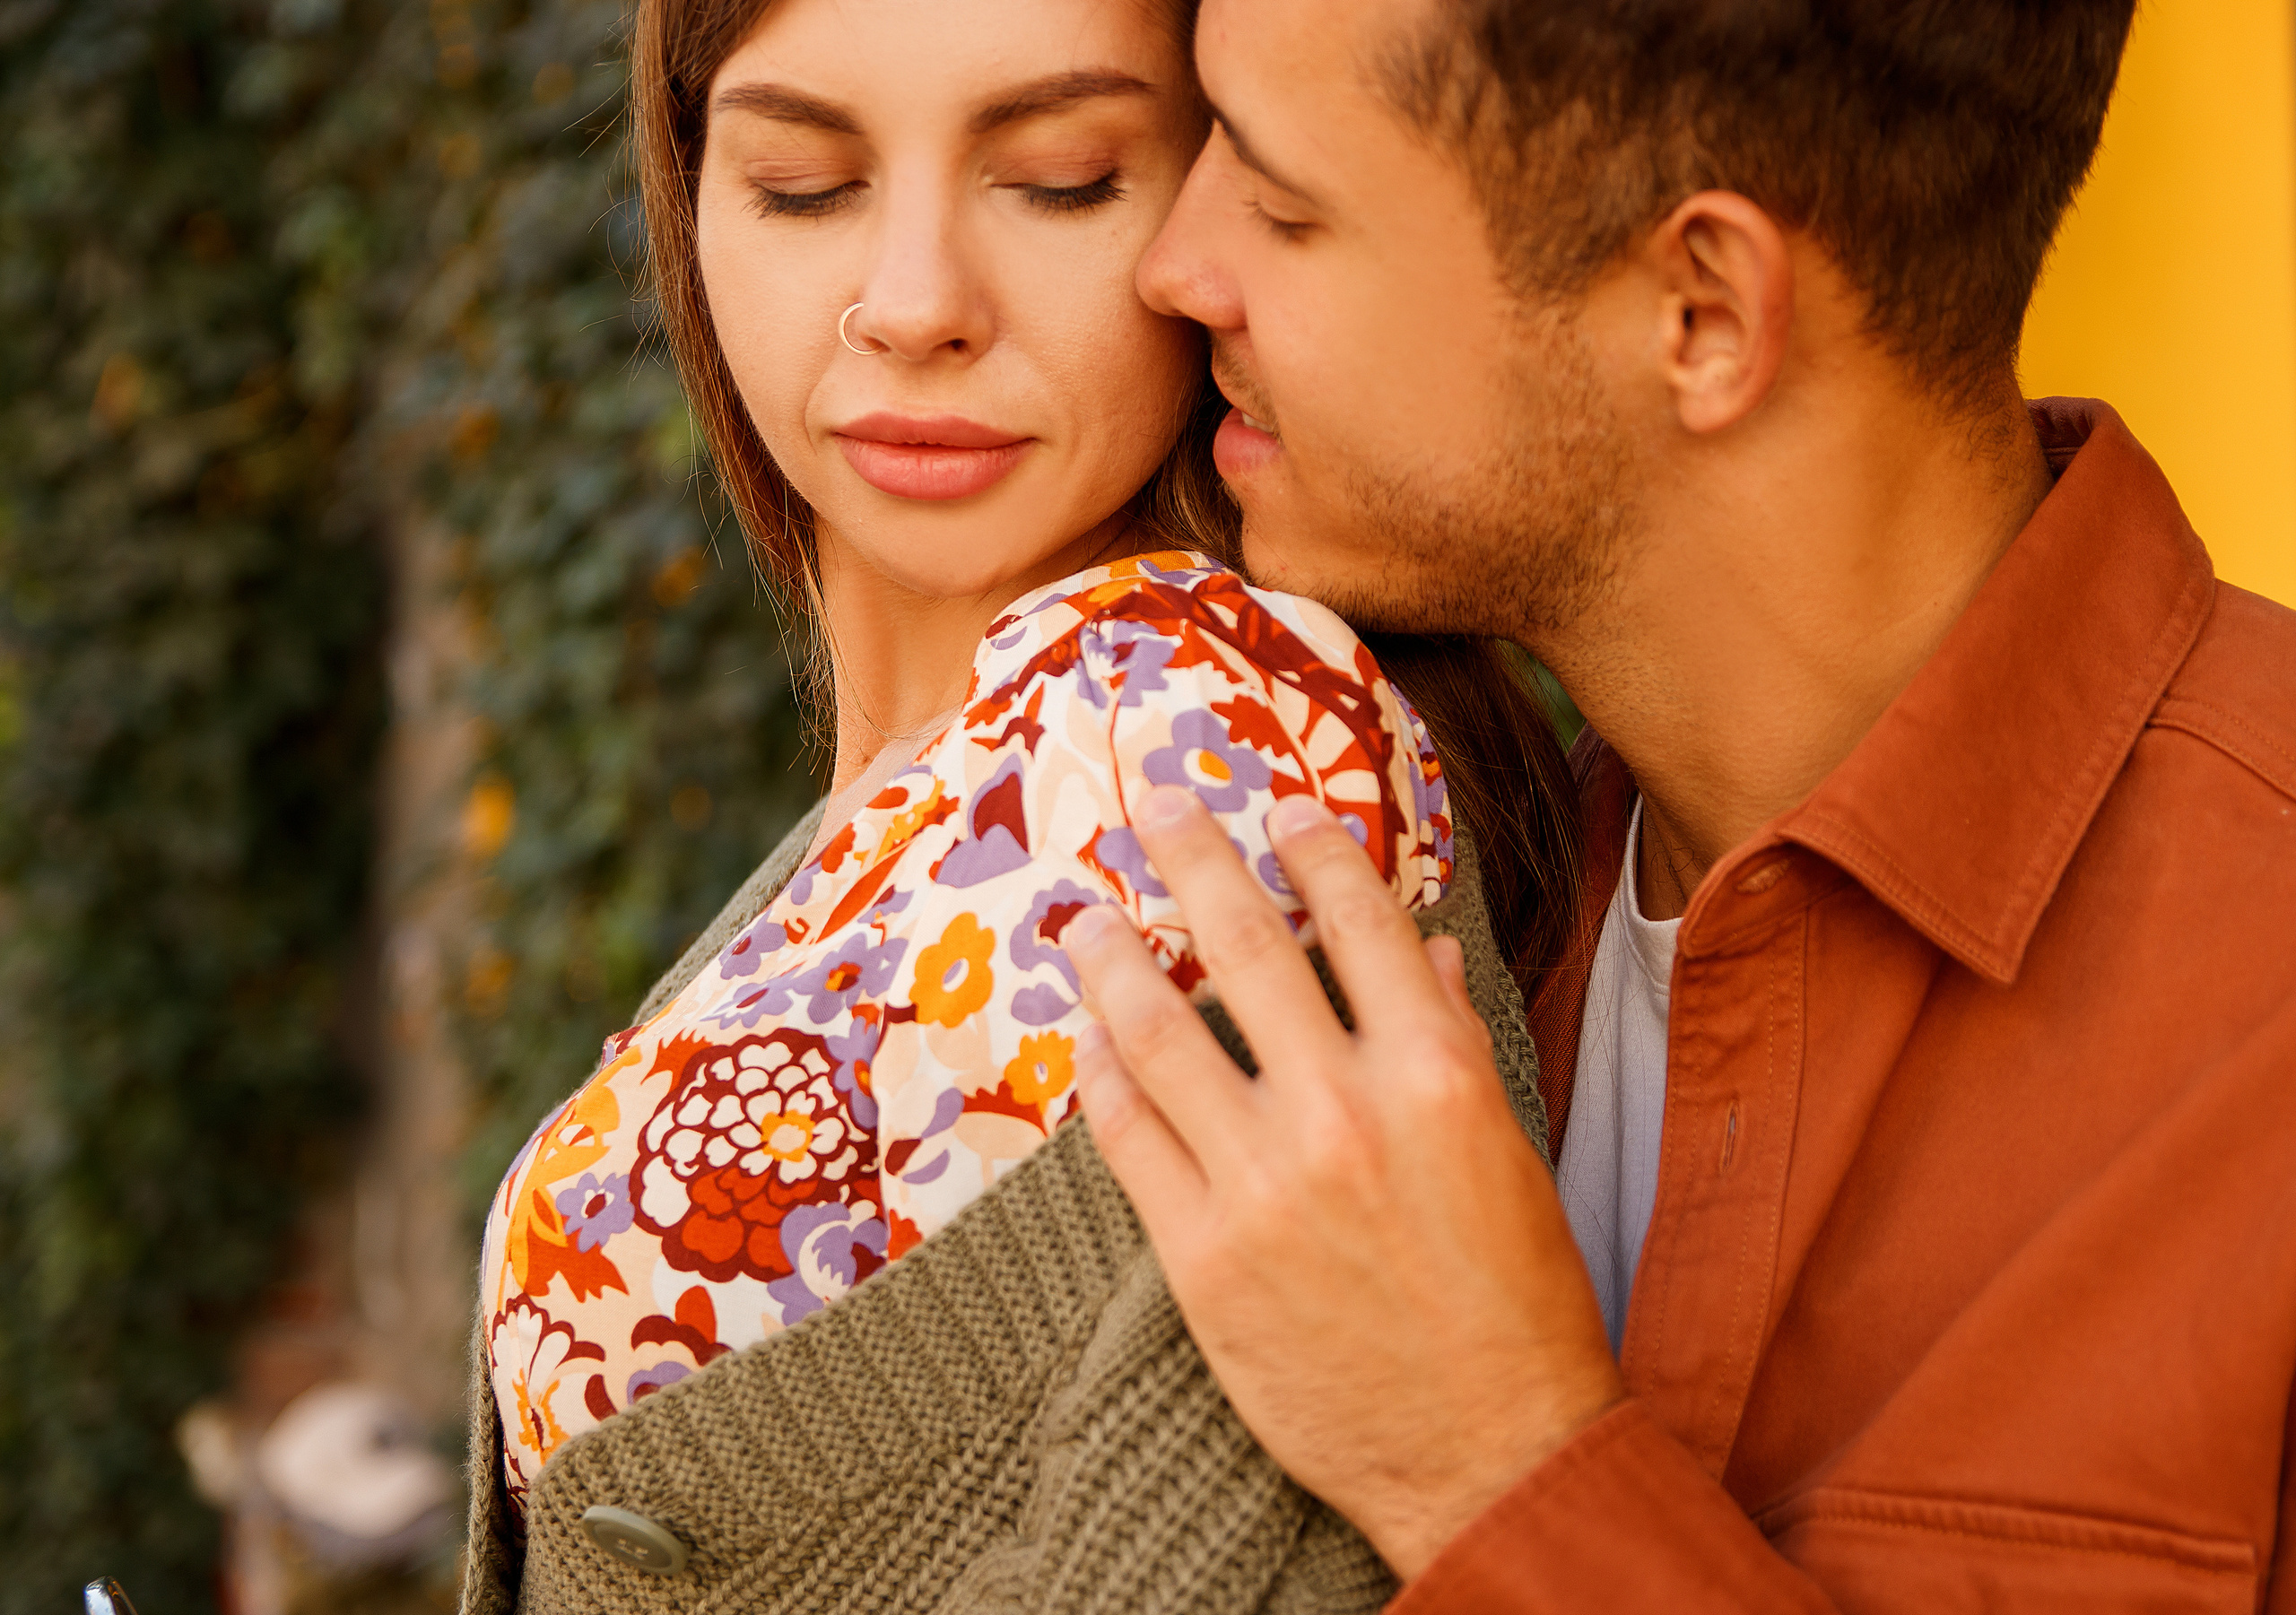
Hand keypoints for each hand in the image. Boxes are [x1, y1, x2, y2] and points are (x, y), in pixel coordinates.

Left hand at [1063, 786, 1623, 1580]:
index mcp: (1435, 1074)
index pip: (1359, 922)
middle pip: (1245, 948)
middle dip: (1192, 860)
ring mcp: (1264, 1183)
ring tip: (1085, 920)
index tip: (1277, 812)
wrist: (1491, 1453)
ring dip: (1114, 960)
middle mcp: (1344, 1111)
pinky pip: (1129, 1138)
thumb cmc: (1513, 1300)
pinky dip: (1104, 1078)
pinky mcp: (1202, 1257)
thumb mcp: (1506, 1153)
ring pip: (1161, 1033)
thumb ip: (1449, 1039)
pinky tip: (1091, 1044)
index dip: (1311, 851)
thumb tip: (1415, 948)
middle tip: (1154, 807)